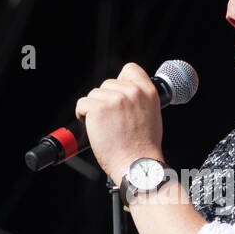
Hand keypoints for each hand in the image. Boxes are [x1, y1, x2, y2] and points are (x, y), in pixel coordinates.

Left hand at [73, 63, 164, 181]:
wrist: (136, 164)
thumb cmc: (143, 148)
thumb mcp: (152, 116)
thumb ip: (140, 101)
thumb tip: (124, 96)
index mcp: (148, 92)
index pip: (130, 69)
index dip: (120, 80)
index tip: (117, 93)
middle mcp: (132, 92)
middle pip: (107, 84)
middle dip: (105, 100)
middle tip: (110, 120)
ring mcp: (114, 99)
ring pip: (93, 95)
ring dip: (94, 109)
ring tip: (104, 127)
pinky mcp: (98, 108)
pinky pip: (82, 104)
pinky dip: (82, 115)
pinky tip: (93, 127)